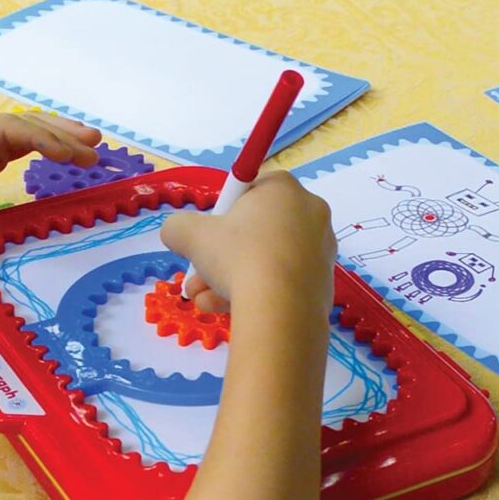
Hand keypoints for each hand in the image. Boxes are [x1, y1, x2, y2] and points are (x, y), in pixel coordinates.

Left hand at [0, 110, 101, 222]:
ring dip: (61, 135)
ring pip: (28, 130)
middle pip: (25, 124)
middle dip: (62, 135)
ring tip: (94, 142)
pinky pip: (23, 143)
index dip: (42, 138)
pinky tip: (67, 151)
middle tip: (96, 147)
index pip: (10, 129)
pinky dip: (48, 145)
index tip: (71, 154)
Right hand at [161, 171, 335, 313]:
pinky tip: (229, 310)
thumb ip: (177, 227)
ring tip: (204, 301)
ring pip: (265, 261)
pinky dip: (256, 293)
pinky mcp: (323, 283)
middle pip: (255, 231)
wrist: (282, 310)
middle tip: (197, 278)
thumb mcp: (191, 235)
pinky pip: (282, 282)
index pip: (248, 191)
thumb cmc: (239, 257)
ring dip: (229, 280)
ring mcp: (321, 250)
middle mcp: (310, 212)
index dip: (222, 215)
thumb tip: (175, 233)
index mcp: (283, 188)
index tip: (208, 237)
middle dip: (219, 257)